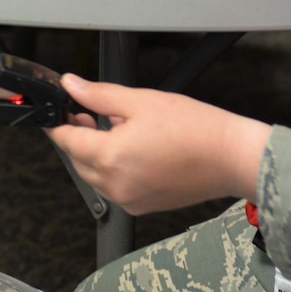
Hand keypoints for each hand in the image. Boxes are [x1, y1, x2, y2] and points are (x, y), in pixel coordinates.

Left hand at [48, 76, 268, 213]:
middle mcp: (115, 185)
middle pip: (78, 160)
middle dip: (78, 136)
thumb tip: (71, 85)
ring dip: (96, 153)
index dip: (58, 124)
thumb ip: (99, 94)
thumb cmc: (196, 129)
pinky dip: (114, 169)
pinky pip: (115, 187)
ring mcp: (129, 199)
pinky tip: (131, 149)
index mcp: (110, 157)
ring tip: (115, 128)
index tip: (57, 112)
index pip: (66, 141)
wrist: (232, 157)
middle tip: (86, 112)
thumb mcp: (141, 101)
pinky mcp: (143, 206)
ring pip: (95, 175)